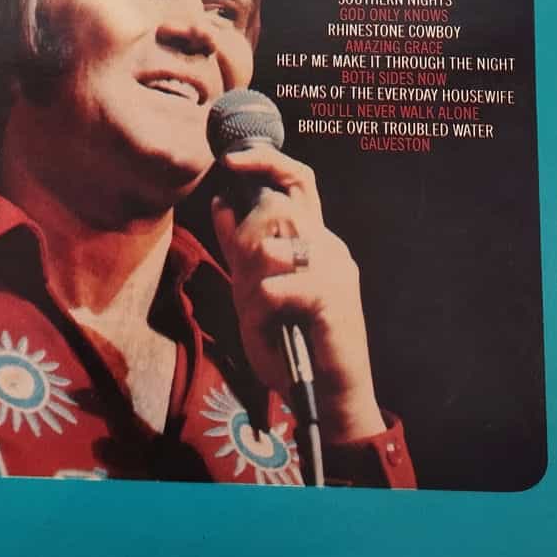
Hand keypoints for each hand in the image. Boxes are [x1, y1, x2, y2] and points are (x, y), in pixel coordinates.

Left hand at [211, 145, 385, 443]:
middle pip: (278, 206)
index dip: (265, 160)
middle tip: (248, 281)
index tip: (229, 159)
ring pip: (270, 246)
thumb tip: (221, 200)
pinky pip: (275, 287)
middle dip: (247, 242)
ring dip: (253, 283)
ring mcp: (335, 267)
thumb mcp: (256, 290)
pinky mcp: (332, 296)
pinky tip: (276, 327)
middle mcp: (329, 245)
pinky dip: (264, 310)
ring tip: (264, 314)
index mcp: (315, 239)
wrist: (328, 397)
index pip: (298, 179)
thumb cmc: (292, 344)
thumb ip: (241, 248)